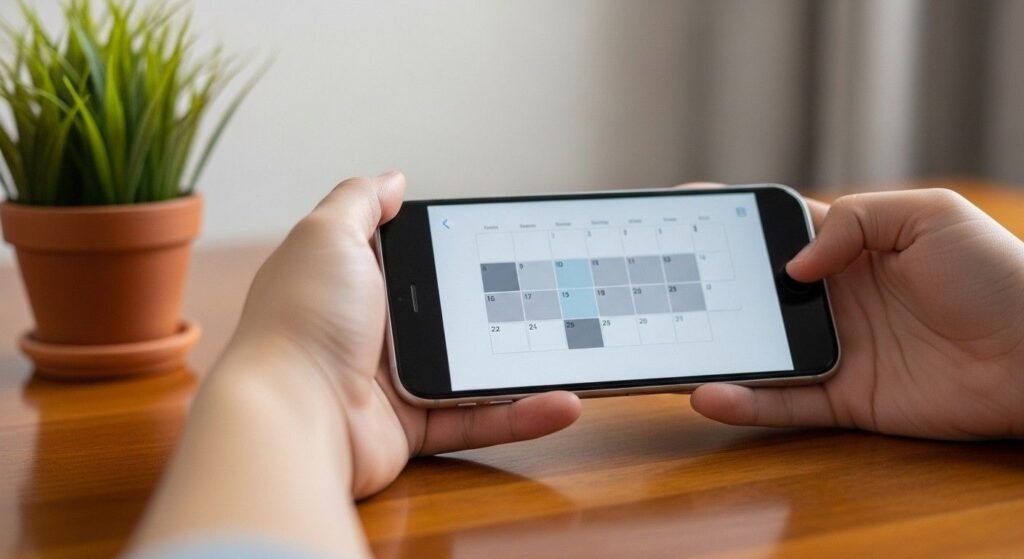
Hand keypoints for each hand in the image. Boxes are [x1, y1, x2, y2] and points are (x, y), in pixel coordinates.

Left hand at [221, 172, 580, 497]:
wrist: (291, 415)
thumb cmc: (303, 321)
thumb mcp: (327, 236)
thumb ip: (360, 201)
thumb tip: (395, 180)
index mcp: (353, 283)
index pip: (411, 259)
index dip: (452, 249)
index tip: (501, 241)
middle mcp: (372, 331)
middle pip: (447, 313)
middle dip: (495, 303)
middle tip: (550, 290)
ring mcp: (393, 382)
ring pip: (472, 368)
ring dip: (522, 362)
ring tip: (570, 349)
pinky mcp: (412, 429)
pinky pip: (475, 420)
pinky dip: (520, 416)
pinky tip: (564, 403)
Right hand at [692, 189, 1023, 439]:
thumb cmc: (998, 275)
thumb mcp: (929, 216)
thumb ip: (854, 222)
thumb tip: (792, 267)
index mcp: (849, 251)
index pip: (775, 234)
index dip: (729, 226)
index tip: (680, 214)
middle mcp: (833, 301)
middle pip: (755, 295)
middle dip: (706, 290)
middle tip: (655, 288)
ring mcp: (836, 352)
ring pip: (759, 353)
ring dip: (714, 350)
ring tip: (669, 346)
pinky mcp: (847, 401)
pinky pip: (785, 405)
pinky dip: (745, 402)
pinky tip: (709, 393)